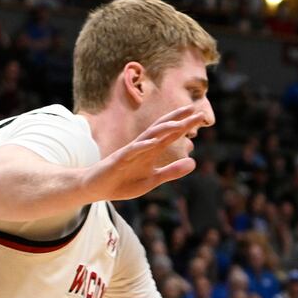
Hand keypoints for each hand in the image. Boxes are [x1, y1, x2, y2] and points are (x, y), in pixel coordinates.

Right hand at [85, 104, 210, 200]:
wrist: (97, 188)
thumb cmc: (124, 182)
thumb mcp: (153, 179)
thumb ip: (172, 171)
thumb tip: (194, 162)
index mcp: (151, 151)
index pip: (171, 135)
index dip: (185, 125)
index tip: (200, 116)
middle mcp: (143, 147)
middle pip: (162, 129)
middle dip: (178, 119)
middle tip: (194, 109)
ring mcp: (131, 152)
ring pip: (149, 136)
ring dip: (164, 129)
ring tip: (179, 123)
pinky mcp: (120, 159)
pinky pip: (133, 150)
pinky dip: (143, 146)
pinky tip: (154, 142)